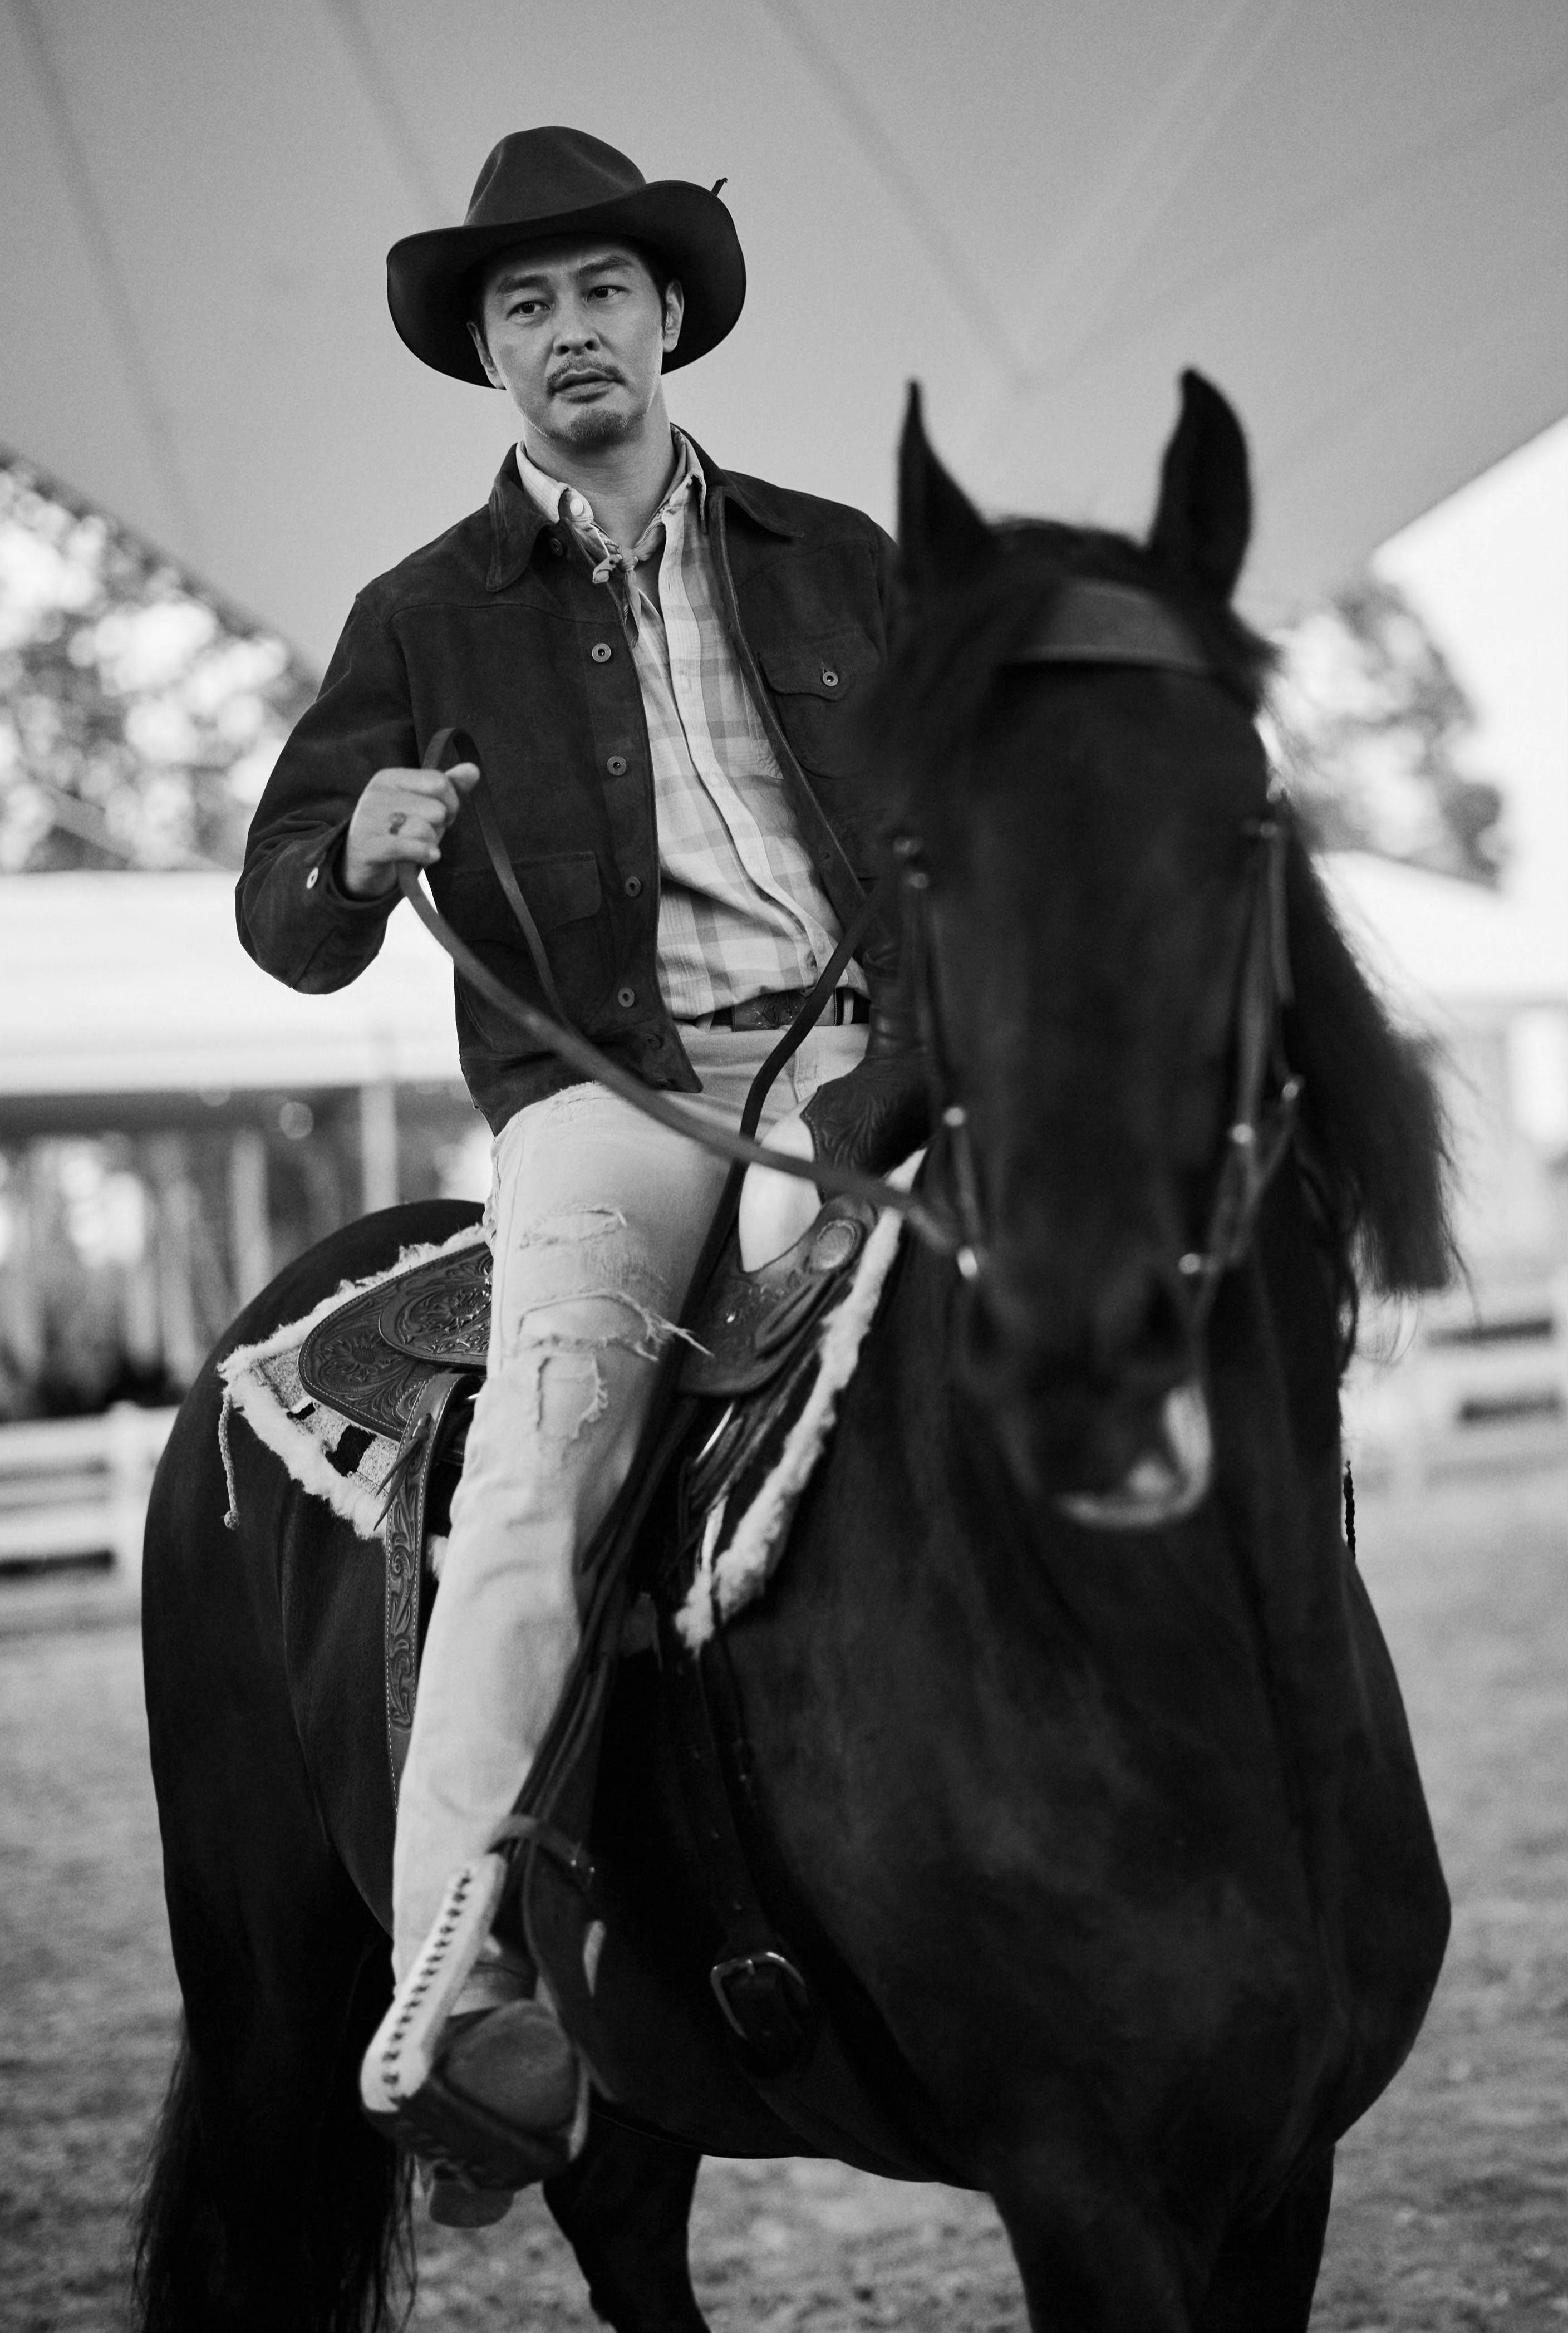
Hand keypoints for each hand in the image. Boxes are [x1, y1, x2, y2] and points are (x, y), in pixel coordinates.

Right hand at [342, 761, 479, 897]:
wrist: (360, 861)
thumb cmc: (398, 829)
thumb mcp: (421, 803)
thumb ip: (448, 785)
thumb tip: (473, 769)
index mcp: (389, 778)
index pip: (439, 782)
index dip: (452, 802)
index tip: (444, 815)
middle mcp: (376, 795)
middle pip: (436, 809)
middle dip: (440, 826)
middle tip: (428, 833)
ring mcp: (369, 821)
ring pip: (425, 830)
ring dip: (430, 843)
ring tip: (418, 845)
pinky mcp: (368, 848)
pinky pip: (410, 847)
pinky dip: (425, 854)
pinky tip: (430, 857)